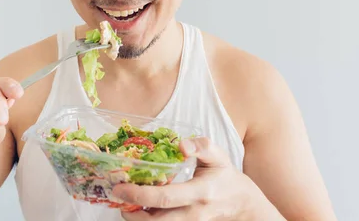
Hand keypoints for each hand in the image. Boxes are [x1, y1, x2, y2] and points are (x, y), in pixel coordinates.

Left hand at [112, 137, 278, 219]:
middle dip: (132, 213)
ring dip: (137, 218)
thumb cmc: (225, 176)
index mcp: (200, 193)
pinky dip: (147, 219)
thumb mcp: (218, 156)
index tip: (120, 187)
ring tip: (124, 203)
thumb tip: (180, 144)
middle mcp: (193, 214)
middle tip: (116, 196)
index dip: (139, 195)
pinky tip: (138, 207)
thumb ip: (201, 146)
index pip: (165, 198)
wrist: (242, 204)